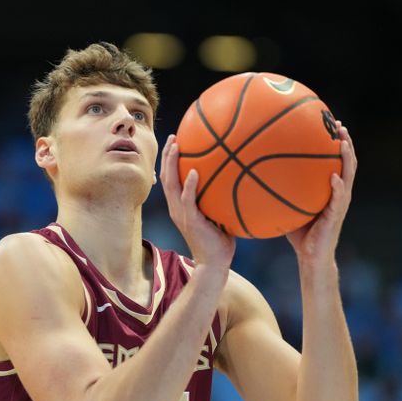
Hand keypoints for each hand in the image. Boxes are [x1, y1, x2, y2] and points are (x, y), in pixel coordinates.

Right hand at [160, 134, 235, 268]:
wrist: (215, 263)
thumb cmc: (219, 241)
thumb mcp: (218, 215)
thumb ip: (220, 200)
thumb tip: (236, 180)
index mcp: (180, 206)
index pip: (170, 179)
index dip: (169, 161)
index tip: (174, 142)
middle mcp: (177, 208)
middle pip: (165, 177)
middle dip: (167, 156)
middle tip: (173, 137)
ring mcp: (182, 214)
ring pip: (171, 184)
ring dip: (172, 164)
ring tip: (176, 147)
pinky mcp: (191, 221)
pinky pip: (188, 200)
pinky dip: (190, 185)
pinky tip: (195, 171)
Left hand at [286, 122, 356, 263]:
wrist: (311, 257)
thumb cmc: (299, 233)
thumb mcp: (289, 206)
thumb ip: (280, 191)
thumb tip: (254, 175)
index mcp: (330, 189)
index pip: (336, 161)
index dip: (336, 142)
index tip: (330, 123)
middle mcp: (339, 193)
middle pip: (347, 162)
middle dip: (345, 142)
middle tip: (339, 124)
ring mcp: (340, 204)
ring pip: (349, 176)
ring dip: (347, 159)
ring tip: (343, 143)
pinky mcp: (336, 217)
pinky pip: (338, 199)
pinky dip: (337, 187)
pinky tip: (334, 177)